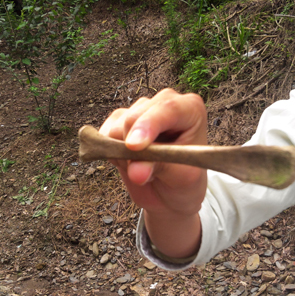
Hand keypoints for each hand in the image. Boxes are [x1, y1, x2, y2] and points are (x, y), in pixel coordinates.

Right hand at [99, 89, 207, 257]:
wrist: (171, 192)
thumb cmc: (184, 180)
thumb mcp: (180, 177)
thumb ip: (159, 167)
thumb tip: (135, 171)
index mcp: (189, 109)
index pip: (167, 108)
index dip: (148, 125)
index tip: (134, 147)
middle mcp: (163, 103)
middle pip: (135, 117)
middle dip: (132, 148)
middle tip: (142, 174)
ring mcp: (140, 110)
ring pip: (117, 127)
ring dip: (124, 154)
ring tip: (144, 167)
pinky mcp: (119, 121)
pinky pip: (105, 136)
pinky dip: (112, 153)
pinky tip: (130, 162)